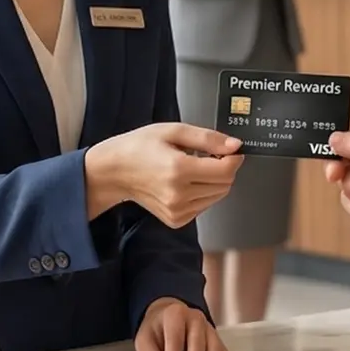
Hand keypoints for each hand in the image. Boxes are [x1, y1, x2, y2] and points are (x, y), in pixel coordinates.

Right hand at [85, 123, 243, 226]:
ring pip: (217, 196)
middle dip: (224, 168)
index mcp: (179, 170)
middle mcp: (179, 194)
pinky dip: (202, 193)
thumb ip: (208, 138)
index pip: (226, 170)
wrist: (114, 171)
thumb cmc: (139, 148)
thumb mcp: (173, 131)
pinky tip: (185, 182)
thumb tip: (235, 146)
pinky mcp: (176, 220)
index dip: (234, 158)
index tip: (230, 150)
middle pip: (225, 184)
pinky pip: (204, 206)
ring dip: (213, 181)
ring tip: (192, 168)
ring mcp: (177, 210)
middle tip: (207, 156)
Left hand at [134, 297, 235, 350]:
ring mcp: (208, 327)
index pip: (174, 339)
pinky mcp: (216, 336)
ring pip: (214, 345)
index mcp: (174, 315)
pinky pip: (223, 349)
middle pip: (197, 341)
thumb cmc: (156, 330)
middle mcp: (194, 318)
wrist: (168, 315)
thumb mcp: (144, 339)